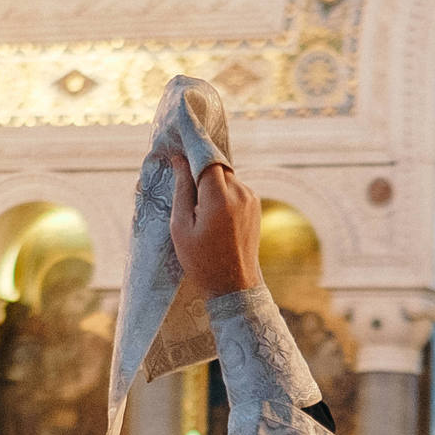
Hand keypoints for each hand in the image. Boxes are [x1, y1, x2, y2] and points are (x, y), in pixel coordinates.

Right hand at [170, 158, 260, 297]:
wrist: (234, 286)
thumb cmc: (202, 261)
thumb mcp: (181, 227)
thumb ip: (181, 190)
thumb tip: (180, 160)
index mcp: (220, 198)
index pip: (207, 159)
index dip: (193, 151)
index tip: (178, 147)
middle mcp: (240, 193)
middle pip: (217, 167)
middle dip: (200, 170)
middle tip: (183, 182)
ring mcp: (251, 199)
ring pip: (226, 177)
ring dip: (211, 183)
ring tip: (198, 207)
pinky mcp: (256, 205)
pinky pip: (235, 189)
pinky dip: (221, 193)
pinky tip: (211, 213)